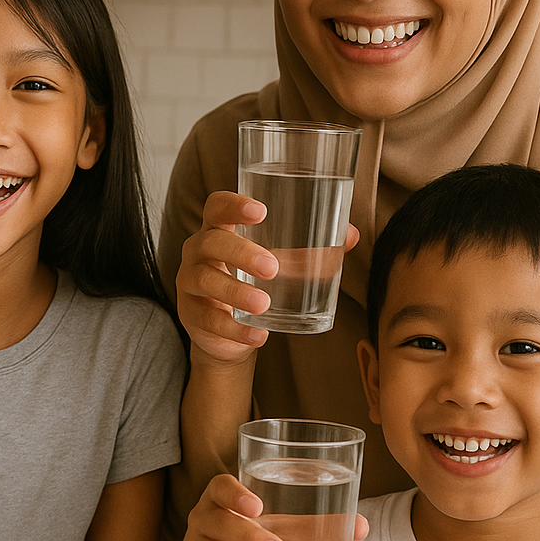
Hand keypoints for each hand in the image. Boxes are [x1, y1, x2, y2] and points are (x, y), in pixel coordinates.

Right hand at [172, 473, 369, 540]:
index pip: (219, 487)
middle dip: (249, 537)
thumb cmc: (245, 537)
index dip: (234, 494)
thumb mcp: (274, 528)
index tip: (257, 507)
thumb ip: (311, 527)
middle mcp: (202, 523)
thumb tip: (361, 526)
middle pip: (219, 524)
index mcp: (220, 500)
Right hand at [177, 192, 359, 368]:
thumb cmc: (253, 281)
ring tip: (264, 304)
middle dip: (240, 252)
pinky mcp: (190, 314)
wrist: (228, 330)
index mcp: (219, 228)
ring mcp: (189, 282)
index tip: (261, 211)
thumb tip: (350, 235)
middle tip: (272, 267)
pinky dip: (234, 329)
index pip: (216, 206)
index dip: (234, 205)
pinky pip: (209, 320)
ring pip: (205, 280)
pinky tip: (258, 335)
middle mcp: (198, 250)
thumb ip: (312, 248)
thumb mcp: (280, 262)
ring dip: (235, 292)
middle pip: (210, 241)